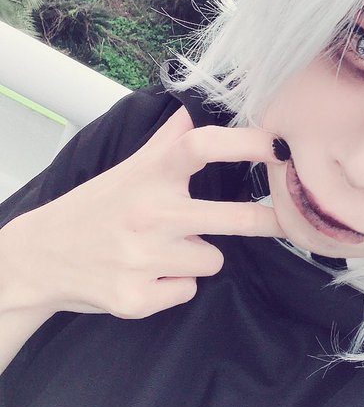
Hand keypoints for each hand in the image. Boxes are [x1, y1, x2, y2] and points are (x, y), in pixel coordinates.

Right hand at [0, 107, 286, 320]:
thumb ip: (168, 141)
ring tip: (164, 249)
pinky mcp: (136, 299)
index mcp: (149, 175)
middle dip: (265, 221)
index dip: (247, 143)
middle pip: (233, 218)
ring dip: (197, 257)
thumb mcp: (128, 168)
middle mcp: (149, 213)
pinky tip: (147, 274)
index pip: (203, 145)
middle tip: (281, 219)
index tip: (280, 146)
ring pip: (213, 260)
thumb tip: (198, 107)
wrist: (40, 258)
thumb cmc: (94, 208)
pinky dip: (174, 285)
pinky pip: (189, 290)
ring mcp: (143, 259)